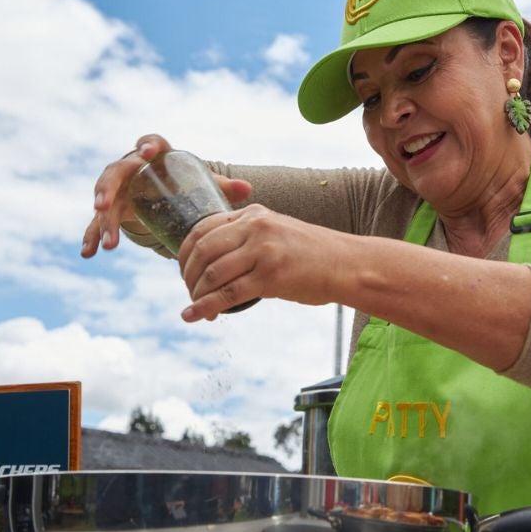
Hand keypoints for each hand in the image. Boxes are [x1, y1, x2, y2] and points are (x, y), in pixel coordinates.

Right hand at [81, 134, 251, 257]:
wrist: (159, 184)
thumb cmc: (181, 180)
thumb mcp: (200, 181)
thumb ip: (222, 185)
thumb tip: (248, 190)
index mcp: (154, 155)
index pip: (149, 143)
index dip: (147, 144)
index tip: (147, 152)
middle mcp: (130, 168)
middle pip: (114, 174)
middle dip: (106, 189)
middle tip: (104, 206)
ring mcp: (117, 190)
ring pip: (105, 202)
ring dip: (104, 222)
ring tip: (108, 244)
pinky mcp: (110, 209)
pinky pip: (97, 223)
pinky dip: (92, 237)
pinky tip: (88, 253)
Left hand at [176, 204, 347, 319]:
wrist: (347, 265)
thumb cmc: (312, 254)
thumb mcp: (277, 231)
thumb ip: (248, 237)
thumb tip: (214, 260)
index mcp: (253, 214)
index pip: (203, 229)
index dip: (185, 253)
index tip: (183, 271)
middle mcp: (255, 227)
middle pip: (203, 251)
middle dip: (188, 276)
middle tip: (189, 292)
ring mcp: (263, 251)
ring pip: (212, 274)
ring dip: (196, 294)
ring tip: (194, 307)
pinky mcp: (271, 276)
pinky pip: (228, 295)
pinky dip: (205, 308)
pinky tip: (196, 317)